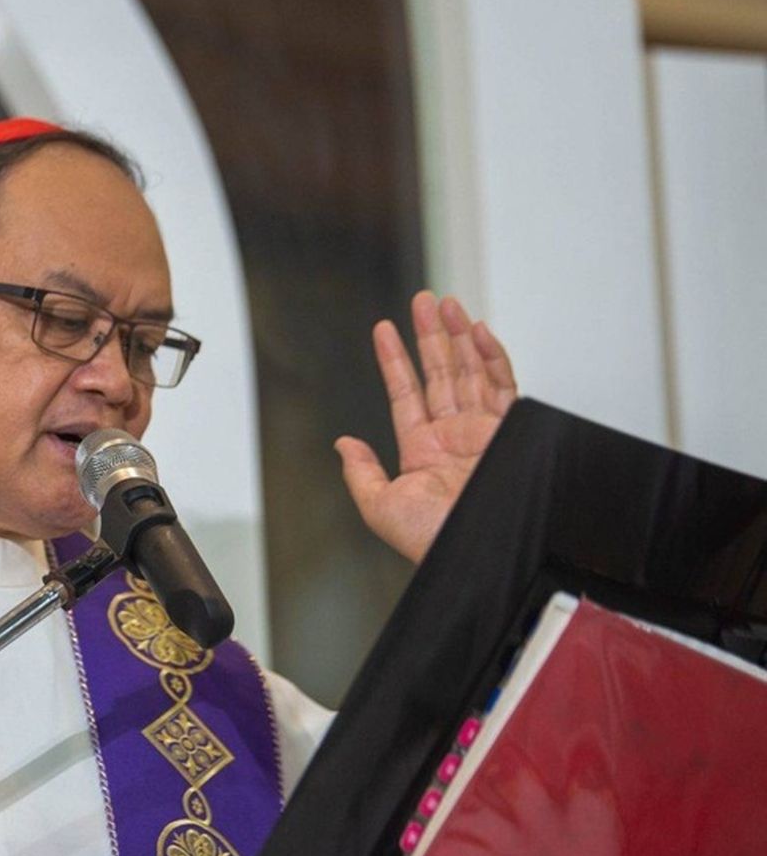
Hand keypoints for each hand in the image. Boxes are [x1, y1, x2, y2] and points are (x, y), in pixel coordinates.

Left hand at [337, 291, 516, 563]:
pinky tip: (478, 332)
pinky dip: (493, 358)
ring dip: (458, 337)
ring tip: (444, 305)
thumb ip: (362, 473)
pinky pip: (503, 386)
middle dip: (430, 336)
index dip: (394, 361)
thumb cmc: (434, 541)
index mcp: (422, 450)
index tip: (383, 329)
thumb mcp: (382, 508)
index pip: (405, 393)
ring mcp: (484, 432)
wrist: (479, 555)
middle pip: (441, 373)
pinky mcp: (511, 431)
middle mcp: (454, 436)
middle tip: (422, 300)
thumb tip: (343, 444)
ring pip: (470, 372)